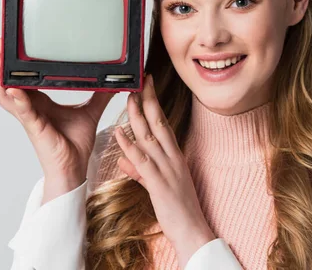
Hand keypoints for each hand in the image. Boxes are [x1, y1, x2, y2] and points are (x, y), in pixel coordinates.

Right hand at [0, 38, 115, 200]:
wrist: (75, 168)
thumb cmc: (76, 143)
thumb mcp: (90, 111)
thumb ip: (100, 94)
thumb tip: (114, 80)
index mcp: (39, 101)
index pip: (20, 78)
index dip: (12, 62)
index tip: (12, 44)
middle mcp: (30, 107)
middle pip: (4, 82)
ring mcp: (29, 117)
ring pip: (4, 94)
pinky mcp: (34, 128)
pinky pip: (22, 111)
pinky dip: (17, 98)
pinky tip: (14, 88)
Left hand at [114, 74, 215, 267]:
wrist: (192, 230)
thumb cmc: (178, 208)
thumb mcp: (158, 186)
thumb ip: (139, 171)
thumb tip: (124, 159)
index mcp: (174, 156)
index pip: (163, 124)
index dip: (154, 104)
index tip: (146, 87)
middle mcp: (172, 158)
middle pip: (159, 123)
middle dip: (148, 100)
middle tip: (139, 81)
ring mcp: (166, 169)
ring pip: (150, 137)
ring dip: (137, 116)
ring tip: (128, 98)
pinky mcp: (159, 183)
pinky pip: (142, 161)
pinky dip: (130, 145)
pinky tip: (119, 133)